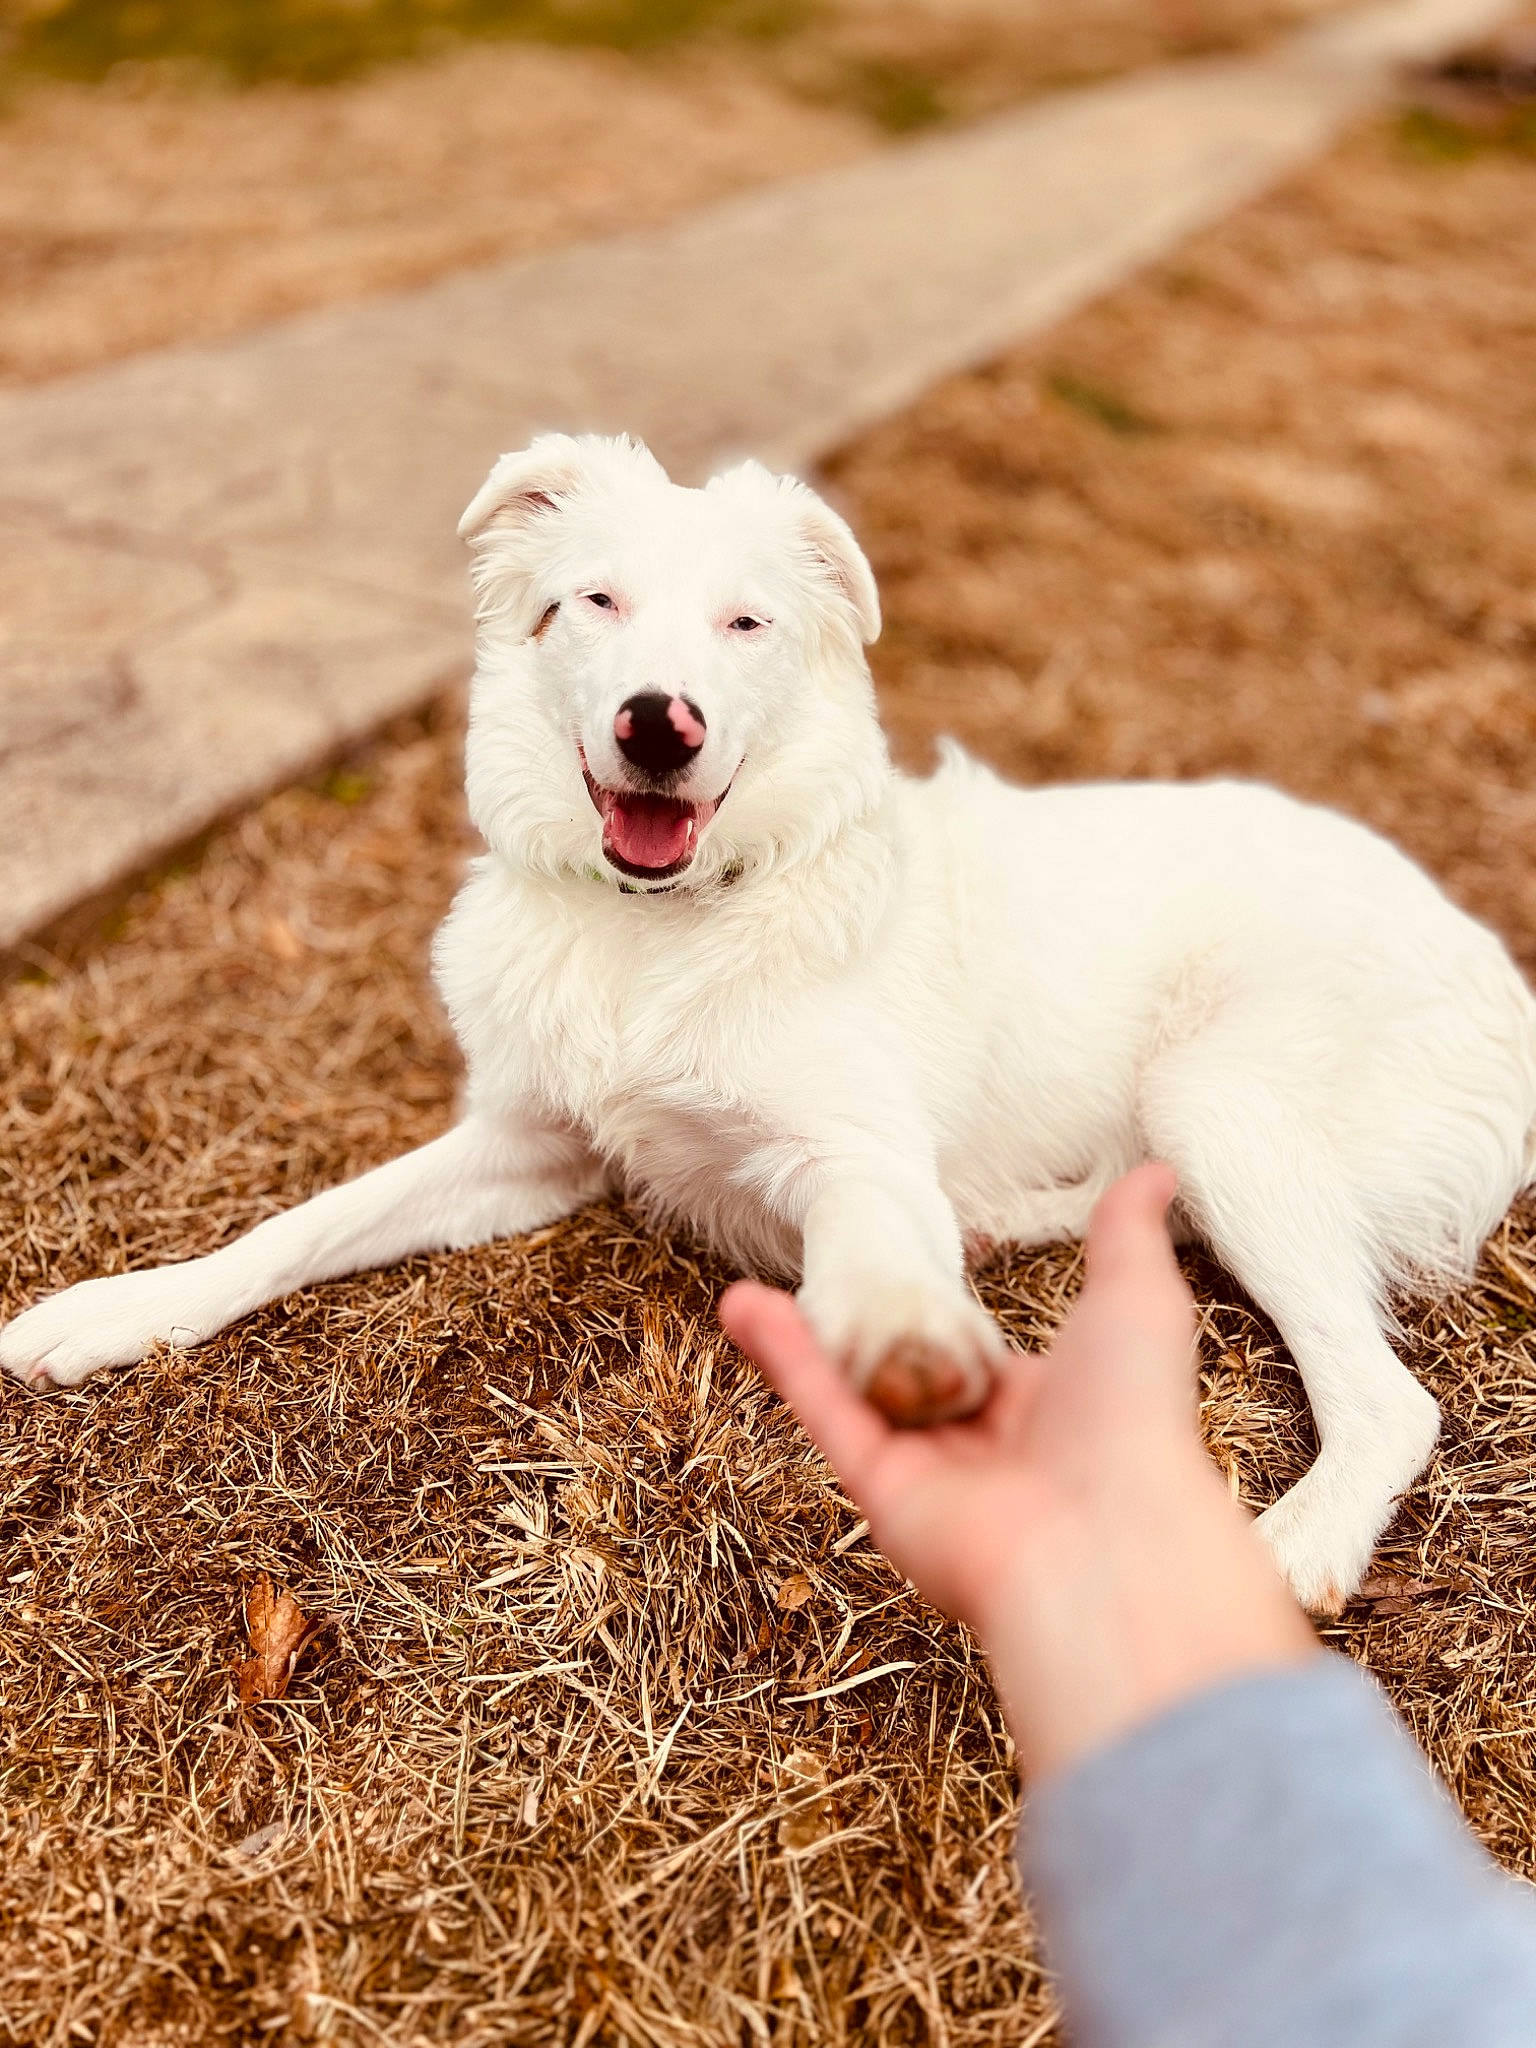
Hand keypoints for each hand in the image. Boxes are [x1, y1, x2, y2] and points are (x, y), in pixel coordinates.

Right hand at [721, 1165, 1315, 1778]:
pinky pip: (827, 1414)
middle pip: (900, 1376)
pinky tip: (745, 1310)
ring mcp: (927, 1471)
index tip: (901, 1267)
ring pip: (851, 1391)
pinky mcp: (882, 1491)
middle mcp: (981, 1447)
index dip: (940, 1312)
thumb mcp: (1136, 1299)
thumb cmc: (1137, 1417)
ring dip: (796, 1340)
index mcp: (1042, 1409)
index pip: (974, 1354)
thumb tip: (1156, 1172)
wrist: (1111, 1531)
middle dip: (852, 1332)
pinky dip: (785, 1361)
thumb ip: (1126, 1235)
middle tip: (809, 1283)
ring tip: (741, 1292)